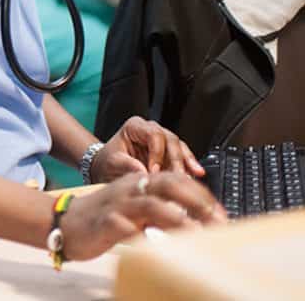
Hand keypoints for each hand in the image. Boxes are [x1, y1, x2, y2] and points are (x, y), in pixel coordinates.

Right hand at [61, 171, 225, 261]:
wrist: (65, 221)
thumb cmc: (103, 217)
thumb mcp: (134, 209)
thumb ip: (159, 210)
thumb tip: (192, 219)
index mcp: (138, 183)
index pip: (175, 179)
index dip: (200, 193)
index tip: (220, 212)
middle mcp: (130, 190)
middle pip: (167, 184)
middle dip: (195, 200)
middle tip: (217, 219)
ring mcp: (117, 205)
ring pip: (150, 204)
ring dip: (176, 217)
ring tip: (196, 231)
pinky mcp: (105, 223)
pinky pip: (123, 226)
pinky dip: (140, 232)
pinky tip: (155, 243)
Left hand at [91, 117, 205, 180]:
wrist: (108, 169)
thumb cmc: (108, 163)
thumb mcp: (112, 163)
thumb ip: (126, 165)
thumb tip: (143, 173)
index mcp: (135, 127)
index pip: (153, 134)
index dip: (157, 153)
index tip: (154, 171)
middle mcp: (151, 130)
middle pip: (170, 139)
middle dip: (175, 159)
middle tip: (176, 177)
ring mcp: (162, 141)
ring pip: (179, 147)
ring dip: (186, 162)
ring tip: (191, 176)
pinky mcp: (169, 154)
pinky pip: (183, 156)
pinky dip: (190, 165)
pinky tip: (197, 173)